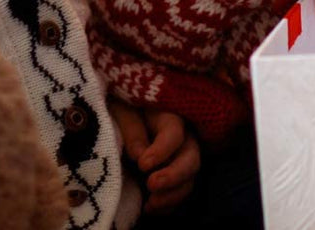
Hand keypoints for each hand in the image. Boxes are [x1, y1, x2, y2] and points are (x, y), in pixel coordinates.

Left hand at [108, 100, 200, 214]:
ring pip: (189, 178)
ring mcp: (181, 156)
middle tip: (151, 184)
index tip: (142, 164)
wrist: (125, 110)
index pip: (175, 134)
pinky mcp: (174, 172)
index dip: (162, 151)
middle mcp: (183, 137)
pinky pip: (180, 191)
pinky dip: (169, 204)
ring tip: (150, 204)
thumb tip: (140, 156)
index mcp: (170, 115)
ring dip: (172, 195)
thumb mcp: (123, 111)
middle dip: (174, 176)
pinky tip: (150, 208)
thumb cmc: (123, 106)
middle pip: (191, 158)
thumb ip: (132, 129)